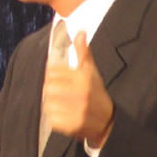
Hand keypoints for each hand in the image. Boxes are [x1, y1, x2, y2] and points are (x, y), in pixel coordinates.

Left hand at [42, 31, 113, 147]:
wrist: (108, 122)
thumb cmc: (96, 92)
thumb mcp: (91, 71)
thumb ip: (83, 51)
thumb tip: (80, 31)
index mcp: (84, 78)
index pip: (52, 72)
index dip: (53, 75)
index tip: (59, 79)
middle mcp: (81, 94)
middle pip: (48, 88)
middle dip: (52, 90)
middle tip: (60, 93)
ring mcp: (77, 111)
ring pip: (48, 103)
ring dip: (52, 104)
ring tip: (63, 104)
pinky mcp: (72, 125)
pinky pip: (52, 119)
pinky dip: (55, 118)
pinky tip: (65, 115)